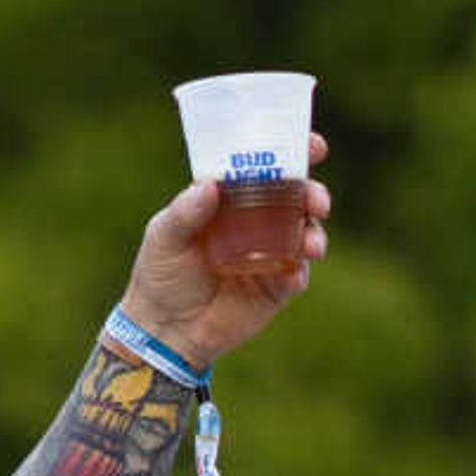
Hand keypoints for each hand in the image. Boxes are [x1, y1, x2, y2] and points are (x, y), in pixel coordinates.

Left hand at [118, 133, 329, 373]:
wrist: (163, 330)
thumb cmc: (159, 274)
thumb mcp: (164, 237)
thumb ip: (185, 212)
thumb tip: (211, 184)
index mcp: (233, 198)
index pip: (268, 167)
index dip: (294, 151)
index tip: (313, 145)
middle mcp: (258, 221)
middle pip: (297, 197)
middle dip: (313, 193)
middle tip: (315, 200)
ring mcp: (270, 254)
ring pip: (305, 233)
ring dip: (314, 233)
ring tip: (311, 243)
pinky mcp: (275, 288)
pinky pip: (297, 275)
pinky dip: (300, 271)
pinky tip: (295, 272)